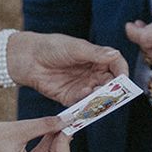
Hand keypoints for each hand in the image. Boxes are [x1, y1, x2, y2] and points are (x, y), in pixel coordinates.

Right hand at [0, 116, 71, 151]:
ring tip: (49, 124)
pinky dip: (36, 151)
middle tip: (60, 121)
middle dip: (57, 143)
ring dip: (47, 145)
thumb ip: (44, 126)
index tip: (64, 124)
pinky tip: (38, 134)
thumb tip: (66, 120)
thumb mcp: (17, 130)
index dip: (65, 143)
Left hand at [11, 32, 126, 105]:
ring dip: (100, 97)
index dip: (122, 72)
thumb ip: (95, 54)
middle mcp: (92, 73)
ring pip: (98, 95)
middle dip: (113, 88)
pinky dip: (86, 102)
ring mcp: (82, 86)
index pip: (116, 65)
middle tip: (112, 91)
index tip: (123, 79)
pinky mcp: (70, 97)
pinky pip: (82, 104)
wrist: (28, 58)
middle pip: (110, 83)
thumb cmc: (52, 47)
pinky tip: (84, 94)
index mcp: (96, 58)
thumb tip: (115, 54)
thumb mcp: (75, 48)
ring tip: (97, 93)